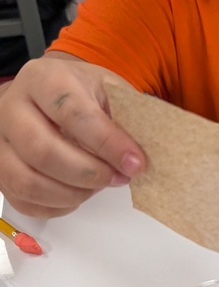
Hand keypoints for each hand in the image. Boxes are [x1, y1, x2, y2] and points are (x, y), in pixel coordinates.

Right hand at [0, 56, 145, 217]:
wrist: (52, 94)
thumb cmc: (82, 93)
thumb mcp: (107, 90)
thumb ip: (122, 119)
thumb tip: (137, 159)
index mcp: (42, 80)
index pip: (72, 113)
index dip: (107, 143)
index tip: (135, 162)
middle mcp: (11, 108)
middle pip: (42, 152)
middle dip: (88, 173)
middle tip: (118, 178)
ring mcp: (0, 142)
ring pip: (27, 182)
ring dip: (72, 194)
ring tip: (99, 186)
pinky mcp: (0, 172)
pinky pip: (24, 201)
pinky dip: (57, 206)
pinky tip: (78, 193)